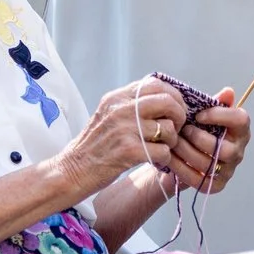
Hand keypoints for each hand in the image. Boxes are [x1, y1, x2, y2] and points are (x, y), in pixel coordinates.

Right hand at [70, 78, 189, 184]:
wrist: (73, 169)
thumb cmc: (95, 145)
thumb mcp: (108, 114)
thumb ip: (131, 103)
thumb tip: (164, 97)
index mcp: (117, 98)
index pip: (155, 84)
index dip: (173, 95)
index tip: (176, 108)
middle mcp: (121, 110)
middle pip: (167, 102)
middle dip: (179, 116)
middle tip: (176, 128)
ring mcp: (125, 130)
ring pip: (168, 128)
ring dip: (172, 141)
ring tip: (162, 147)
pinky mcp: (129, 151)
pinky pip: (163, 151)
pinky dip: (164, 158)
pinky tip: (155, 159)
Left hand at [164, 88, 250, 192]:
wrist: (177, 157)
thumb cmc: (192, 130)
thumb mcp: (200, 115)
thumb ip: (212, 104)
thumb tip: (228, 92)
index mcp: (240, 131)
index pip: (241, 120)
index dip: (220, 116)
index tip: (198, 115)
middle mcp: (238, 152)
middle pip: (226, 148)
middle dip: (200, 138)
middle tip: (182, 130)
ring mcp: (228, 171)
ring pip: (210, 163)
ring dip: (187, 151)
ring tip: (172, 142)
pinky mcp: (215, 186)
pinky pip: (199, 179)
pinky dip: (181, 167)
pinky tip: (169, 157)